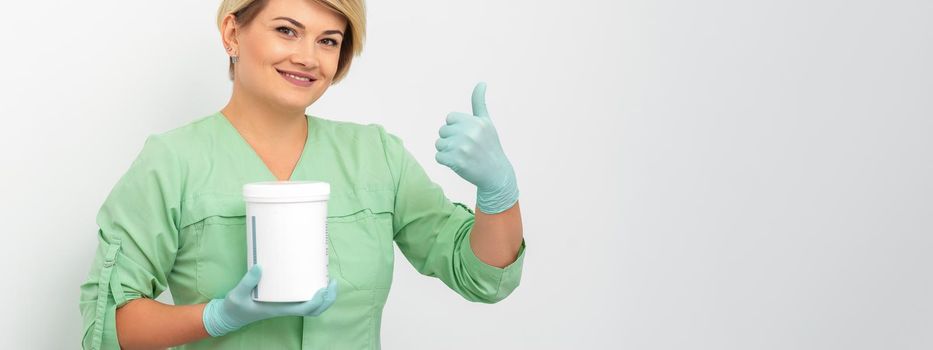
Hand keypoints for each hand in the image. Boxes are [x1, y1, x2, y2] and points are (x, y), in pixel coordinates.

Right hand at [202, 264, 337, 336]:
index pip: (305, 309)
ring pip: (312, 307)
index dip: (318, 301)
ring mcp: (286, 305)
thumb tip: (259, 267)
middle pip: (315, 310)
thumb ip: (247, 282)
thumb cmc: (235, 307)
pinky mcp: (283, 301)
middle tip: (332, 281)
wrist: (230, 316)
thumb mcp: (237, 294)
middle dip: (328, 298)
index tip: (323, 288)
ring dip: (324, 296)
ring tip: (328, 279)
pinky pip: (304, 299)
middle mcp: (286, 308)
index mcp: (279, 309)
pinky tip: (314, 279)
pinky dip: (314, 292)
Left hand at [435, 82, 518, 213]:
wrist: (496, 174)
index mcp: (476, 122)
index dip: (455, 128)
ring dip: (446, 151)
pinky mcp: (456, 162)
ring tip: (461, 155)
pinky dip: (445, 161)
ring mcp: (463, 148)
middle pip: (442, 131)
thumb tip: (481, 82)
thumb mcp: (487, 123)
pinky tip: (458, 163)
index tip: (466, 136)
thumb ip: (479, 103)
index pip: (449, 118)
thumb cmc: (489, 146)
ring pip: (439, 144)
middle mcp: (470, 133)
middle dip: (450, 140)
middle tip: (465, 148)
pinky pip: (438, 157)